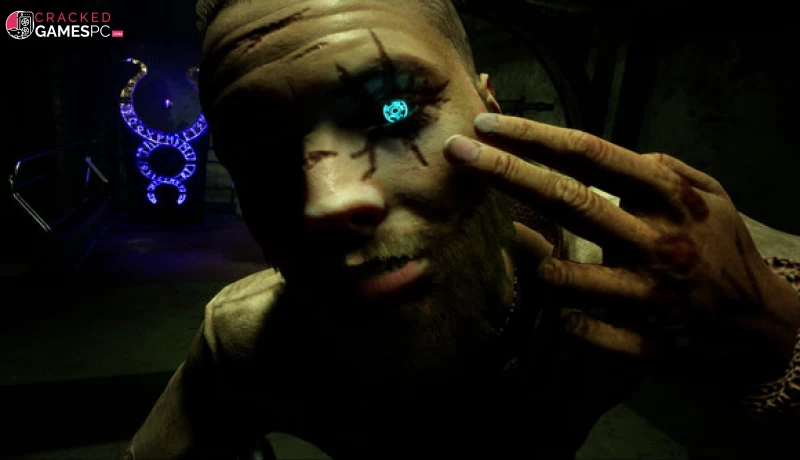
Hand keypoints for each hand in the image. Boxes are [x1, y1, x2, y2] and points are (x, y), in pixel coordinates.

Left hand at [444, 114, 799, 382]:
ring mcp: (649, 298)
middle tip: (457, 152)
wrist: (763, 327)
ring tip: (502, 240)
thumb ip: (663, 169)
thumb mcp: (712, 196)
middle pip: (568, 201)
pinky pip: (580, 331)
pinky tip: (549, 307)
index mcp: (669, 199)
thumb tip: (608, 154)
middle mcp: (656, 243)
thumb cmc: (724, 251)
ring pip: (563, 277)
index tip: (487, 123)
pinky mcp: (644, 344)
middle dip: (505, 172)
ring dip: (523, 257)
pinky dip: (558, 318)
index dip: (535, 137)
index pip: (591, 156)